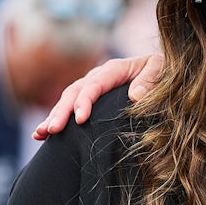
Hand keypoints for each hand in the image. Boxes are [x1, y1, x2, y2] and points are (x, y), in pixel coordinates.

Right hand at [33, 54, 164, 139]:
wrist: (162, 72)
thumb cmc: (164, 72)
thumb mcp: (162, 69)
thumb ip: (150, 79)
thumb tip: (135, 95)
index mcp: (114, 69)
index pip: (94, 85)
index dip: (85, 101)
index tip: (80, 119)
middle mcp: (98, 76)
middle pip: (74, 93)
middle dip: (61, 112)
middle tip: (53, 130)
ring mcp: (91, 87)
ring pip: (67, 100)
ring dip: (53, 116)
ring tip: (41, 134)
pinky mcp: (89, 99)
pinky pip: (69, 108)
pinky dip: (55, 119)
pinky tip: (42, 135)